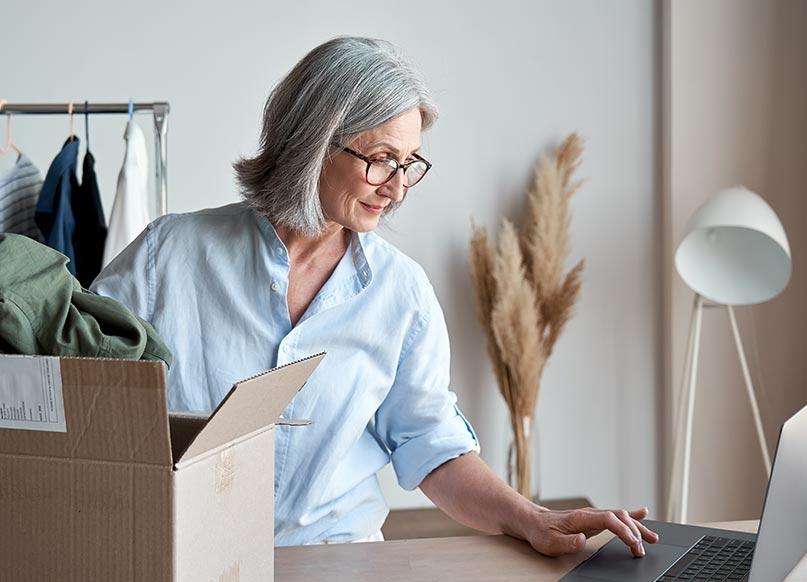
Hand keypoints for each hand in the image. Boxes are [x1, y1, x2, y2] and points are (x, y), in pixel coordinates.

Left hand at [523, 506, 658, 556]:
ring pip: (621, 516)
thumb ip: (567, 542)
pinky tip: (643, 514)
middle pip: (619, 517)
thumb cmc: (541, 532)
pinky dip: (631, 516)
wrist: (534, 522)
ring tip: (652, 539)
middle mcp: (590, 514)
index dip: (623, 530)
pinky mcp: (594, 519)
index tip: (633, 543)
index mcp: (581, 517)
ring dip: (637, 527)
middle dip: (634, 531)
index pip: (609, 519)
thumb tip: (582, 539)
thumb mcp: (549, 542)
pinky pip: (616, 516)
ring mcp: (593, 515)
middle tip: (641, 550)